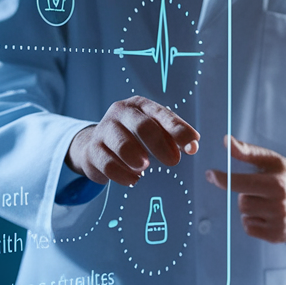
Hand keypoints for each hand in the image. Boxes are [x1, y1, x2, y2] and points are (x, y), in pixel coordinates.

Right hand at [67, 96, 199, 186]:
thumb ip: (175, 138)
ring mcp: (104, 129)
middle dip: (161, 146)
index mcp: (140, 105)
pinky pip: (109, 165)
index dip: (179, 129)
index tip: (192, 144)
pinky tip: (133, 178)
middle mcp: (120, 112)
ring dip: (138, 159)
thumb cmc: (134, 136)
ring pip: (123, 146)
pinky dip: (125, 175)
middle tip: (173, 161)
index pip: (162, 114)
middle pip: (143, 127)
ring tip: (144, 167)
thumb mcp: (156, 132)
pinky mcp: (93, 150)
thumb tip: (193, 146)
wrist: (96, 145)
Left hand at [206, 136, 285, 243]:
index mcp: (277, 184)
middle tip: (260, 191)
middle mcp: (278, 205)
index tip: (210, 174)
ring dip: (249, 208)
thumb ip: (249, 152)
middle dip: (246, 195)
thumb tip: (227, 142)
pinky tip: (266, 215)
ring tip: (266, 203)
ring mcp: (277, 223)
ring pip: (244, 214)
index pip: (241, 183)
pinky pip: (248, 228)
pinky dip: (252, 221)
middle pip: (241, 201)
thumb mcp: (274, 162)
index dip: (223, 179)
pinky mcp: (275, 236)